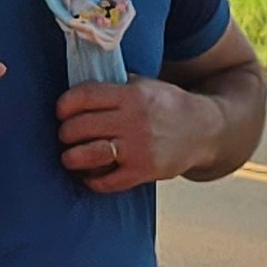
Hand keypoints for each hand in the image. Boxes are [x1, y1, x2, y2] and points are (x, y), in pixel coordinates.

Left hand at [55, 75, 211, 191]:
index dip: (65, 104)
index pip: (84, 96)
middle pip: (80, 126)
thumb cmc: (166, 105)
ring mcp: (138, 148)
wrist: (204, 130)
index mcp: (131, 95)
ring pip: (88, 154)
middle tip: (66, 135)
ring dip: (71, 157)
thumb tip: (79, 89)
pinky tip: (89, 175)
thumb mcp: (145, 84)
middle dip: (65, 132)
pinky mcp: (144, 171)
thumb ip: (115, 85)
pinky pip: (107, 181)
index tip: (61, 111)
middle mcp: (134, 120)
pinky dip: (92, 180)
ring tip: (70, 157)